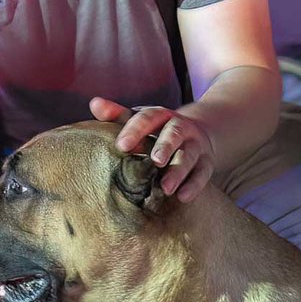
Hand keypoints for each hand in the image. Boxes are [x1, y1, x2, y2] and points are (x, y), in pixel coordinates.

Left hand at [89, 96, 215, 201]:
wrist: (197, 132)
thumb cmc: (157, 130)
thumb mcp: (140, 120)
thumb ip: (117, 114)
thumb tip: (94, 103)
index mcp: (160, 115)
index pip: (148, 118)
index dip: (135, 130)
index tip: (121, 146)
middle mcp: (180, 127)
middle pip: (174, 134)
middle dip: (165, 146)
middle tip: (155, 161)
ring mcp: (195, 144)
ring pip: (189, 156)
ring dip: (178, 171)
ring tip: (166, 188)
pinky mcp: (206, 162)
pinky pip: (203, 173)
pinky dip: (194, 186)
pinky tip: (183, 197)